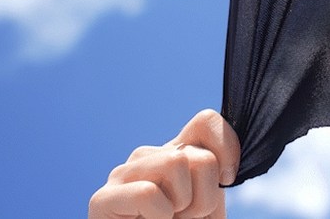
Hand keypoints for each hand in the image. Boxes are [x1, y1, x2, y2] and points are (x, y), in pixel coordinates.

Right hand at [89, 109, 240, 218]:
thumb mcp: (209, 201)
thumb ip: (215, 171)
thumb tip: (224, 158)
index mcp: (175, 152)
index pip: (206, 121)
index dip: (227, 148)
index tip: (227, 180)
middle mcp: (148, 156)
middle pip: (200, 154)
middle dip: (206, 195)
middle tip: (188, 216)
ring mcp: (123, 175)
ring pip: (176, 163)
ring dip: (185, 206)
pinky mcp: (102, 199)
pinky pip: (148, 193)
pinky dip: (160, 216)